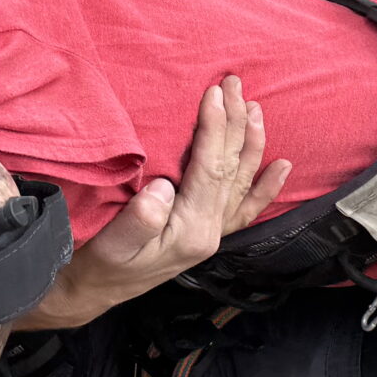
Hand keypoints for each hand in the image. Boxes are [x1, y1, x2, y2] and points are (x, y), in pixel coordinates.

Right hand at [18, 75, 289, 328]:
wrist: (94, 293)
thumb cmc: (100, 266)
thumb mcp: (111, 245)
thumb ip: (139, 218)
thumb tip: (164, 188)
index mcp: (192, 231)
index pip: (210, 169)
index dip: (214, 128)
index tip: (214, 92)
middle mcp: (211, 231)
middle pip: (231, 168)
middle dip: (235, 122)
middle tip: (236, 83)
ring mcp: (214, 233)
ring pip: (242, 181)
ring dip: (252, 143)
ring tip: (256, 109)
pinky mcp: (208, 234)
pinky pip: (246, 208)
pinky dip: (266, 187)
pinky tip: (282, 167)